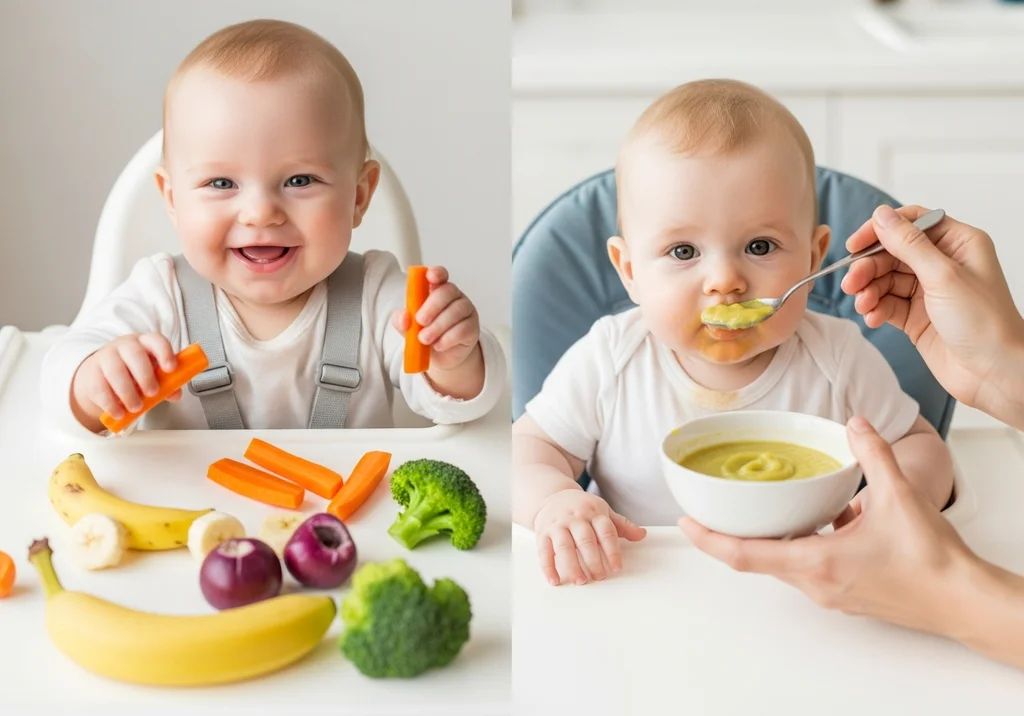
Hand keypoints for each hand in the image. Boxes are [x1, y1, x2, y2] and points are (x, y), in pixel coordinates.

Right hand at [71, 333, 180, 429]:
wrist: (101, 375)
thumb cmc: (134, 372)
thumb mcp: (153, 374)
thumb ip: (167, 383)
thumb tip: (176, 394)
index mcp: (146, 343)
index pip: (156, 340)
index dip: (164, 353)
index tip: (171, 368)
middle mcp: (125, 346)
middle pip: (135, 354)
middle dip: (145, 375)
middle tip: (152, 393)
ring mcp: (106, 357)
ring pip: (115, 371)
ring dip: (128, 392)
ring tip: (136, 407)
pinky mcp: (91, 373)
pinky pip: (99, 387)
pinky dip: (110, 403)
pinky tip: (119, 412)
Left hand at [391, 266, 479, 370]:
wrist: (441, 357)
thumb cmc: (425, 335)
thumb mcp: (408, 328)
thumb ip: (402, 320)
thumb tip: (404, 317)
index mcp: (436, 290)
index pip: (440, 275)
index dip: (437, 273)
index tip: (430, 277)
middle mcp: (454, 296)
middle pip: (448, 291)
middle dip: (432, 306)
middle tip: (420, 321)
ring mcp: (466, 311)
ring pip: (456, 311)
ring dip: (438, 326)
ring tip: (424, 339)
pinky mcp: (473, 328)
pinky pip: (463, 329)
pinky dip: (448, 338)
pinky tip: (438, 345)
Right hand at [533, 489, 645, 585]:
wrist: (552, 495)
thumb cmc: (582, 508)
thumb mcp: (603, 511)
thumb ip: (622, 525)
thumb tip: (642, 535)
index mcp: (593, 513)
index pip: (606, 532)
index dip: (612, 550)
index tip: (617, 568)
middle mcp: (575, 518)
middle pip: (585, 539)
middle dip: (593, 560)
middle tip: (600, 576)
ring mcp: (558, 525)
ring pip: (564, 546)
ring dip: (572, 565)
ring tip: (580, 581)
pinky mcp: (542, 532)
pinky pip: (543, 550)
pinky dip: (548, 567)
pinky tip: (555, 580)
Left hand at [678, 416, 975, 634]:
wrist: (964, 601)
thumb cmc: (933, 561)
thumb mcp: (899, 496)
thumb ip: (873, 454)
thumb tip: (855, 423)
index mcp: (817, 563)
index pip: (745, 555)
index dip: (709, 539)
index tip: (685, 523)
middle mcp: (816, 584)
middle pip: (758, 558)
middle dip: (734, 533)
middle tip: (713, 507)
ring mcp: (831, 593)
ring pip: (784, 562)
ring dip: (771, 537)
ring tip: (761, 508)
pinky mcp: (846, 594)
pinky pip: (809, 566)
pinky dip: (802, 543)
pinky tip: (823, 520)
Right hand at [841, 204, 1023, 416]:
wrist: (994, 373)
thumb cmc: (985, 323)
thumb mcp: (943, 276)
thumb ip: (909, 245)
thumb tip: (882, 215)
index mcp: (958, 244)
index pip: (911, 224)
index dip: (881, 231)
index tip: (855, 245)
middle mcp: (943, 264)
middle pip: (892, 253)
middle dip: (869, 267)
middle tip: (852, 283)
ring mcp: (929, 292)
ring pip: (885, 280)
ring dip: (868, 290)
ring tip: (862, 304)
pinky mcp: (917, 317)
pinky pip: (886, 304)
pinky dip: (875, 309)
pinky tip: (872, 317)